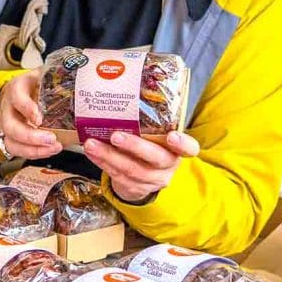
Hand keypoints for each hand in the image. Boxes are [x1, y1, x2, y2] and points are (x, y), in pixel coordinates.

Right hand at [0, 69, 62, 159]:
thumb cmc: (38, 85)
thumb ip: (63, 80)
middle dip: (30, 137)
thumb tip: (88, 89)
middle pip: (10, 126)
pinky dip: (35, 153)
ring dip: (32, 150)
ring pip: (11, 142)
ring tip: (53, 148)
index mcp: (17, 88)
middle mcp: (9, 108)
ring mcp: (9, 125)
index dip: (26, 108)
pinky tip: (49, 151)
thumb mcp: (48, 76)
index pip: (16, 96)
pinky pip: (19, 150)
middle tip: (51, 139)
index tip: (39, 118)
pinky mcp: (13, 138)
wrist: (26, 92)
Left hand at [83, 130, 199, 202]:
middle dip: (134, 146)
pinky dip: (102, 162)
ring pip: (131, 169)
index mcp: (177, 150)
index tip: (173, 136)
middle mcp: (168, 165)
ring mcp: (152, 179)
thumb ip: (148, 123)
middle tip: (116, 136)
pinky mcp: (135, 188)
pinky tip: (91, 153)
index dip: (182, 144)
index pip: (189, 148)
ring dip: (108, 156)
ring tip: (91, 144)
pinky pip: (117, 176)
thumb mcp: (155, 136)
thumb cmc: (150, 146)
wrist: (145, 178)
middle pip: (155, 158)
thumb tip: (121, 93)